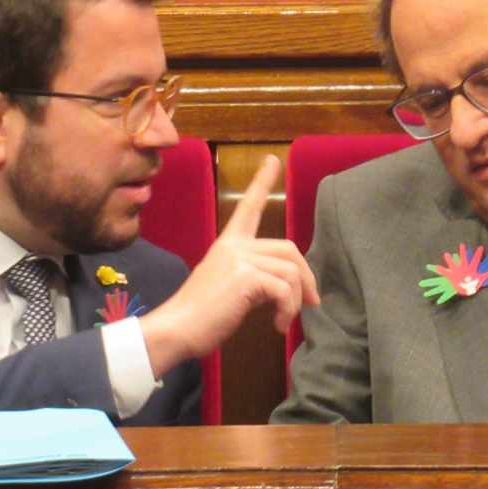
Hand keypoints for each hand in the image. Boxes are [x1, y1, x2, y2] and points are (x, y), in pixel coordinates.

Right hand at [140, 155, 318, 376]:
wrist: (177, 329)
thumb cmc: (201, 316)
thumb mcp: (228, 286)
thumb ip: (253, 276)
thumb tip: (287, 287)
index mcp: (228, 244)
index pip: (248, 206)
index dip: (262, 182)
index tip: (272, 160)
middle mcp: (234, 245)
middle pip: (289, 249)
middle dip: (306, 278)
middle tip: (311, 302)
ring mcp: (239, 258)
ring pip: (291, 271)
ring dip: (295, 301)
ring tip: (284, 320)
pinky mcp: (246, 277)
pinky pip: (284, 289)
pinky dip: (288, 310)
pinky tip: (277, 325)